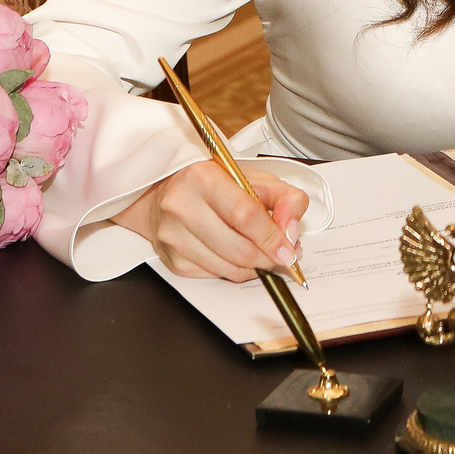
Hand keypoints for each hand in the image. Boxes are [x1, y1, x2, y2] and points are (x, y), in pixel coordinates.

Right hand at [114, 158, 310, 282]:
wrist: (163, 194)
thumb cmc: (212, 184)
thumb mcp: (253, 177)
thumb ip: (283, 197)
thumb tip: (291, 231)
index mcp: (202, 178)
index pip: (244, 215)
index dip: (271, 237)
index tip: (289, 249)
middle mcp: (182, 207)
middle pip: (238, 248)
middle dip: (268, 258)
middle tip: (283, 256)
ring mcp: (174, 237)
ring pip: (228, 268)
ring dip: (255, 268)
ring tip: (265, 255)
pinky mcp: (173, 261)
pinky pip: (215, 275)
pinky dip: (235, 271)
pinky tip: (239, 256)